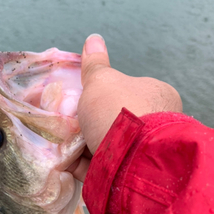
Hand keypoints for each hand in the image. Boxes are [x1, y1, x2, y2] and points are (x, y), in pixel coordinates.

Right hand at [68, 34, 182, 181]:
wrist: (130, 159)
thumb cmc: (119, 111)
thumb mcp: (101, 81)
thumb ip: (95, 64)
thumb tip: (94, 38)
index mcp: (155, 96)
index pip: (126, 91)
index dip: (100, 95)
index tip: (78, 100)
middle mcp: (153, 125)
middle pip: (112, 121)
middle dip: (87, 123)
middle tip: (64, 122)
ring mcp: (140, 152)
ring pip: (104, 145)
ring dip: (80, 145)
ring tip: (58, 142)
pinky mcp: (126, 175)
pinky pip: (100, 167)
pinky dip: (81, 164)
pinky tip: (63, 161)